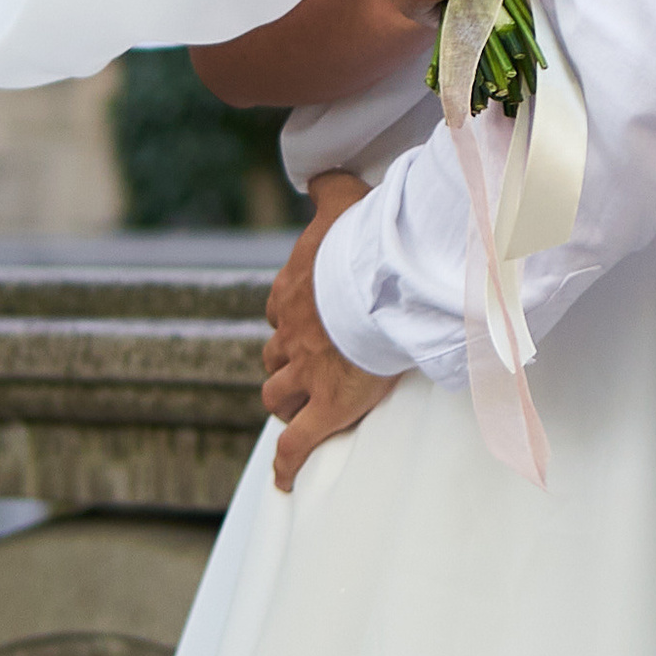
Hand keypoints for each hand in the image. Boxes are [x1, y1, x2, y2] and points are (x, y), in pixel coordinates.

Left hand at [263, 172, 401, 488]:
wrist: (382, 284)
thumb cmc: (365, 241)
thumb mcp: (343, 201)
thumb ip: (328, 187)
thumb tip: (319, 174)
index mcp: (292, 292)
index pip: (278, 312)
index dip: (290, 319)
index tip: (308, 321)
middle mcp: (291, 335)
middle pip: (273, 357)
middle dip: (285, 363)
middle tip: (308, 367)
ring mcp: (307, 374)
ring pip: (277, 396)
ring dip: (285, 401)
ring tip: (303, 408)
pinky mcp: (328, 407)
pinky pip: (297, 445)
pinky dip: (288, 465)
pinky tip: (285, 482)